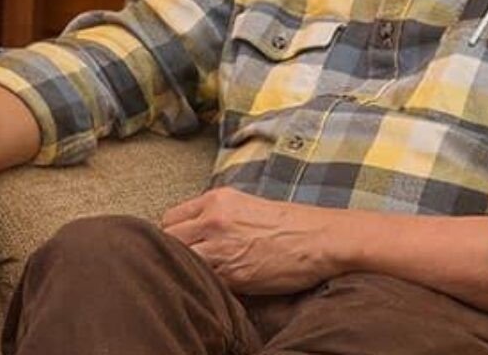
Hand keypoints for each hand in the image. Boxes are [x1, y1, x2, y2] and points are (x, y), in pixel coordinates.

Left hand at [161, 187, 341, 293]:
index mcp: (218, 198)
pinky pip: (199, 282)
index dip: (174, 236)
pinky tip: (215, 288)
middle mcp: (213, 217)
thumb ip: (217, 216)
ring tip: (201, 278)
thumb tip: (194, 236)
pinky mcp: (230, 273)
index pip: (170, 218)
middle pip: (166, 239)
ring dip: (185, 271)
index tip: (183, 247)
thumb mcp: (248, 207)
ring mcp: (219, 245)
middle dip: (173, 253)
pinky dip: (202, 286)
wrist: (321, 239)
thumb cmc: (291, 225)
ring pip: (177, 261)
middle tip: (189, 265)